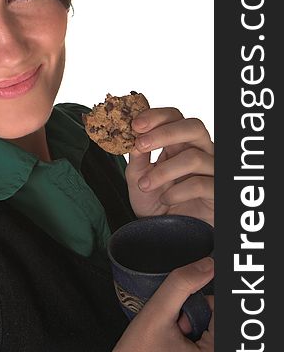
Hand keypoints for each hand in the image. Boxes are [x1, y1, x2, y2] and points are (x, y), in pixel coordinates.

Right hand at [84, 258, 213, 351]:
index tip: (180, 314)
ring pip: (215, 333)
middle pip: (220, 320)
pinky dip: (196, 343)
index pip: (221, 308)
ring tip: (173, 342)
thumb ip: (182, 284)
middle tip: (175, 330)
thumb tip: (208, 264)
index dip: (198, 302)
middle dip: (197, 316)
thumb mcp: (155, 316)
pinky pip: (211, 350)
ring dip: (196, 329)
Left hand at [125, 108, 213, 224]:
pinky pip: (200, 184)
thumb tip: (133, 137)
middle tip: (141, 144)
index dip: (156, 116)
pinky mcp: (217, 193)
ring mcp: (211, 171)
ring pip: (194, 157)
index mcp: (180, 143)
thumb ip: (137, 157)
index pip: (174, 117)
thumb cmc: (155, 202)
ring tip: (145, 185)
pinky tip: (166, 199)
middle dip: (165, 132)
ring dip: (163, 170)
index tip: (135, 125)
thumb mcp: (138, 178)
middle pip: (194, 126)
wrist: (165, 235)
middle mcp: (200, 152)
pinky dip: (177, 191)